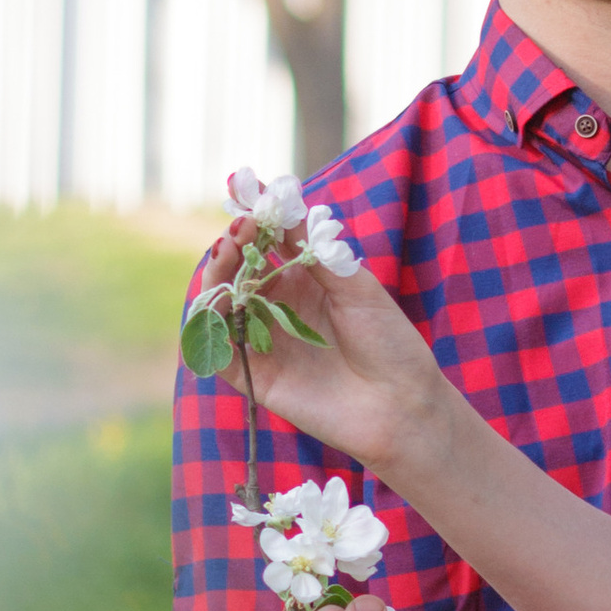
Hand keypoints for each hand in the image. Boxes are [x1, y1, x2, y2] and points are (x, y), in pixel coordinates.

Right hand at [205, 217, 451, 482]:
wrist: (402, 406)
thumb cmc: (389, 342)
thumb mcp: (357, 287)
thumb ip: (316, 252)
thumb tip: (285, 203)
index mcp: (302, 283)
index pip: (265, 246)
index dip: (255, 224)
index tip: (253, 204)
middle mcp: (277, 309)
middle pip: (238, 272)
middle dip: (234, 246)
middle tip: (239, 229)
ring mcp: (264, 343)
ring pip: (222, 307)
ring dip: (218, 277)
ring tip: (227, 252)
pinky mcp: (256, 378)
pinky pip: (221, 354)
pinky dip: (208, 331)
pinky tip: (214, 304)